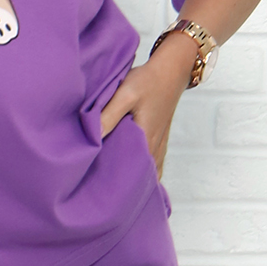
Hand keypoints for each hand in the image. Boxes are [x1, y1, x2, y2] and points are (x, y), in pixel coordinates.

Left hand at [99, 34, 196, 179]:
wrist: (172, 71)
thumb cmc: (148, 80)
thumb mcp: (126, 94)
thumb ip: (109, 115)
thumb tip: (94, 136)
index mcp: (146, 139)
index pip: (130, 171)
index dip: (114, 182)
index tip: (97, 191)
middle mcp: (154, 147)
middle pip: (138, 175)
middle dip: (122, 185)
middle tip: (101, 195)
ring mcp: (159, 146)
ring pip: (148, 172)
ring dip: (134, 180)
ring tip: (115, 192)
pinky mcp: (159, 141)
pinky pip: (153, 165)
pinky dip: (145, 174)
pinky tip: (134, 181)